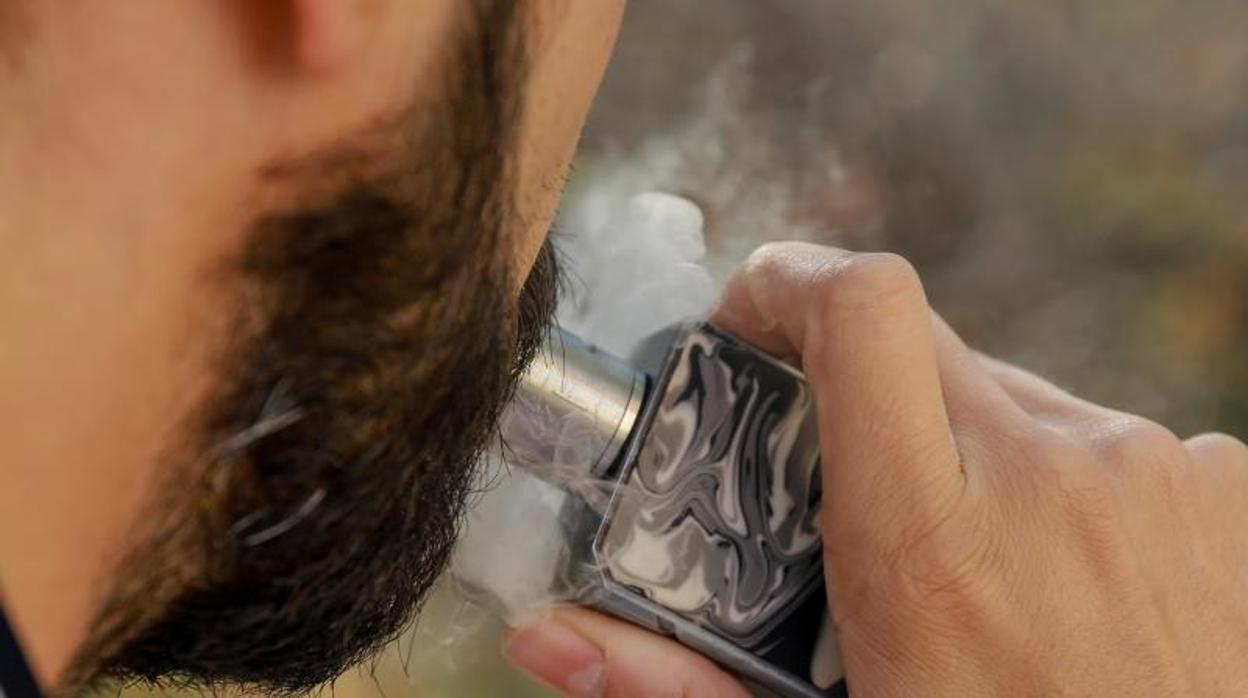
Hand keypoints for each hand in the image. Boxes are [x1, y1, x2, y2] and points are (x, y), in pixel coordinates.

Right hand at [506, 242, 1247, 696]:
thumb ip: (676, 681)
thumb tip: (544, 635)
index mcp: (930, 544)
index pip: (861, 309)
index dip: (790, 282)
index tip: (754, 319)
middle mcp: (1050, 477)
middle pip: (921, 346)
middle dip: (866, 393)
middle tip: (853, 488)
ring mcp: (1150, 470)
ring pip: (1014, 396)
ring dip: (974, 450)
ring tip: (980, 563)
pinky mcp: (1222, 480)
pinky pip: (1103, 436)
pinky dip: (1064, 481)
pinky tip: (1068, 577)